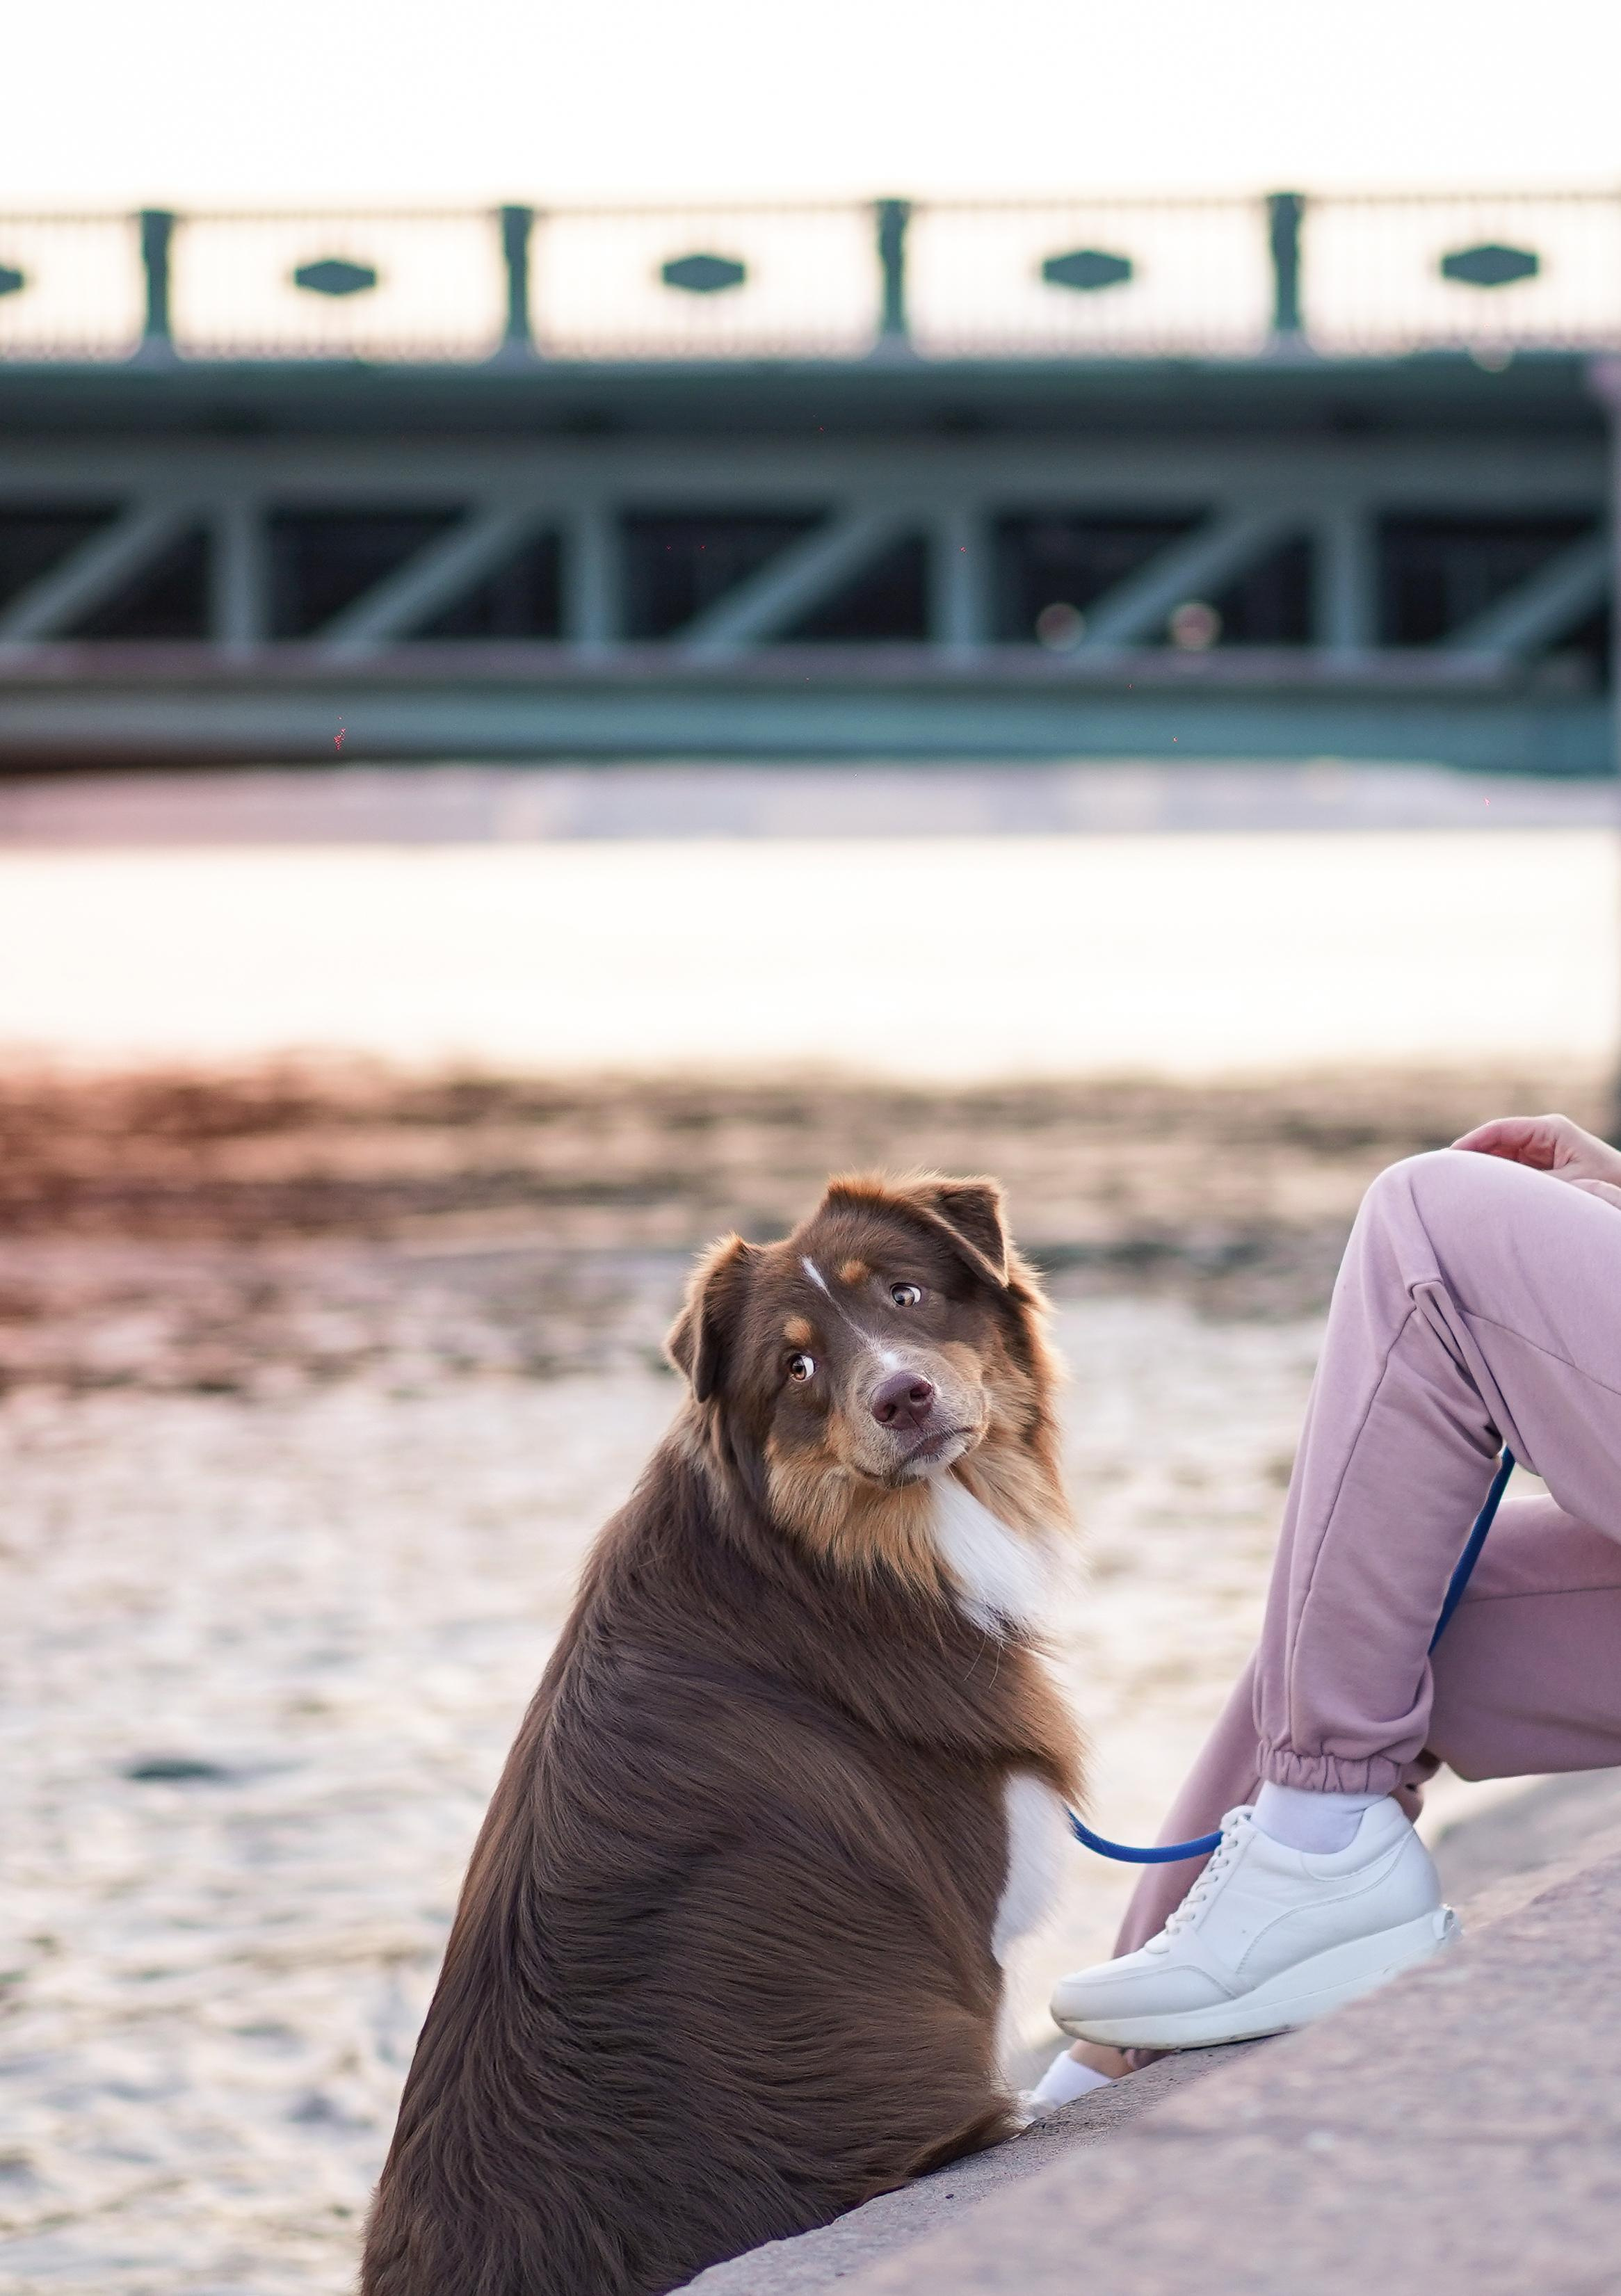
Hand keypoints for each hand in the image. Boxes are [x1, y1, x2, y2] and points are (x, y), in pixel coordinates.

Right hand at [1452, 1113, 1620, 1193]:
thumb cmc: (1607, 1184)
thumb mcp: (1567, 1184)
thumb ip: (1531, 1184)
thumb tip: (1494, 1190)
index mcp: (1550, 1130)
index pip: (1500, 1130)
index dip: (1471, 1142)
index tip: (1449, 1158)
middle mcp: (1542, 1136)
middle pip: (1495, 1142)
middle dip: (1471, 1156)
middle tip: (1442, 1174)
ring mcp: (1541, 1150)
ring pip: (1500, 1156)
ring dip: (1481, 1169)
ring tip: (1453, 1184)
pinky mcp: (1542, 1165)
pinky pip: (1510, 1169)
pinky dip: (1494, 1178)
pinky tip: (1476, 1191)